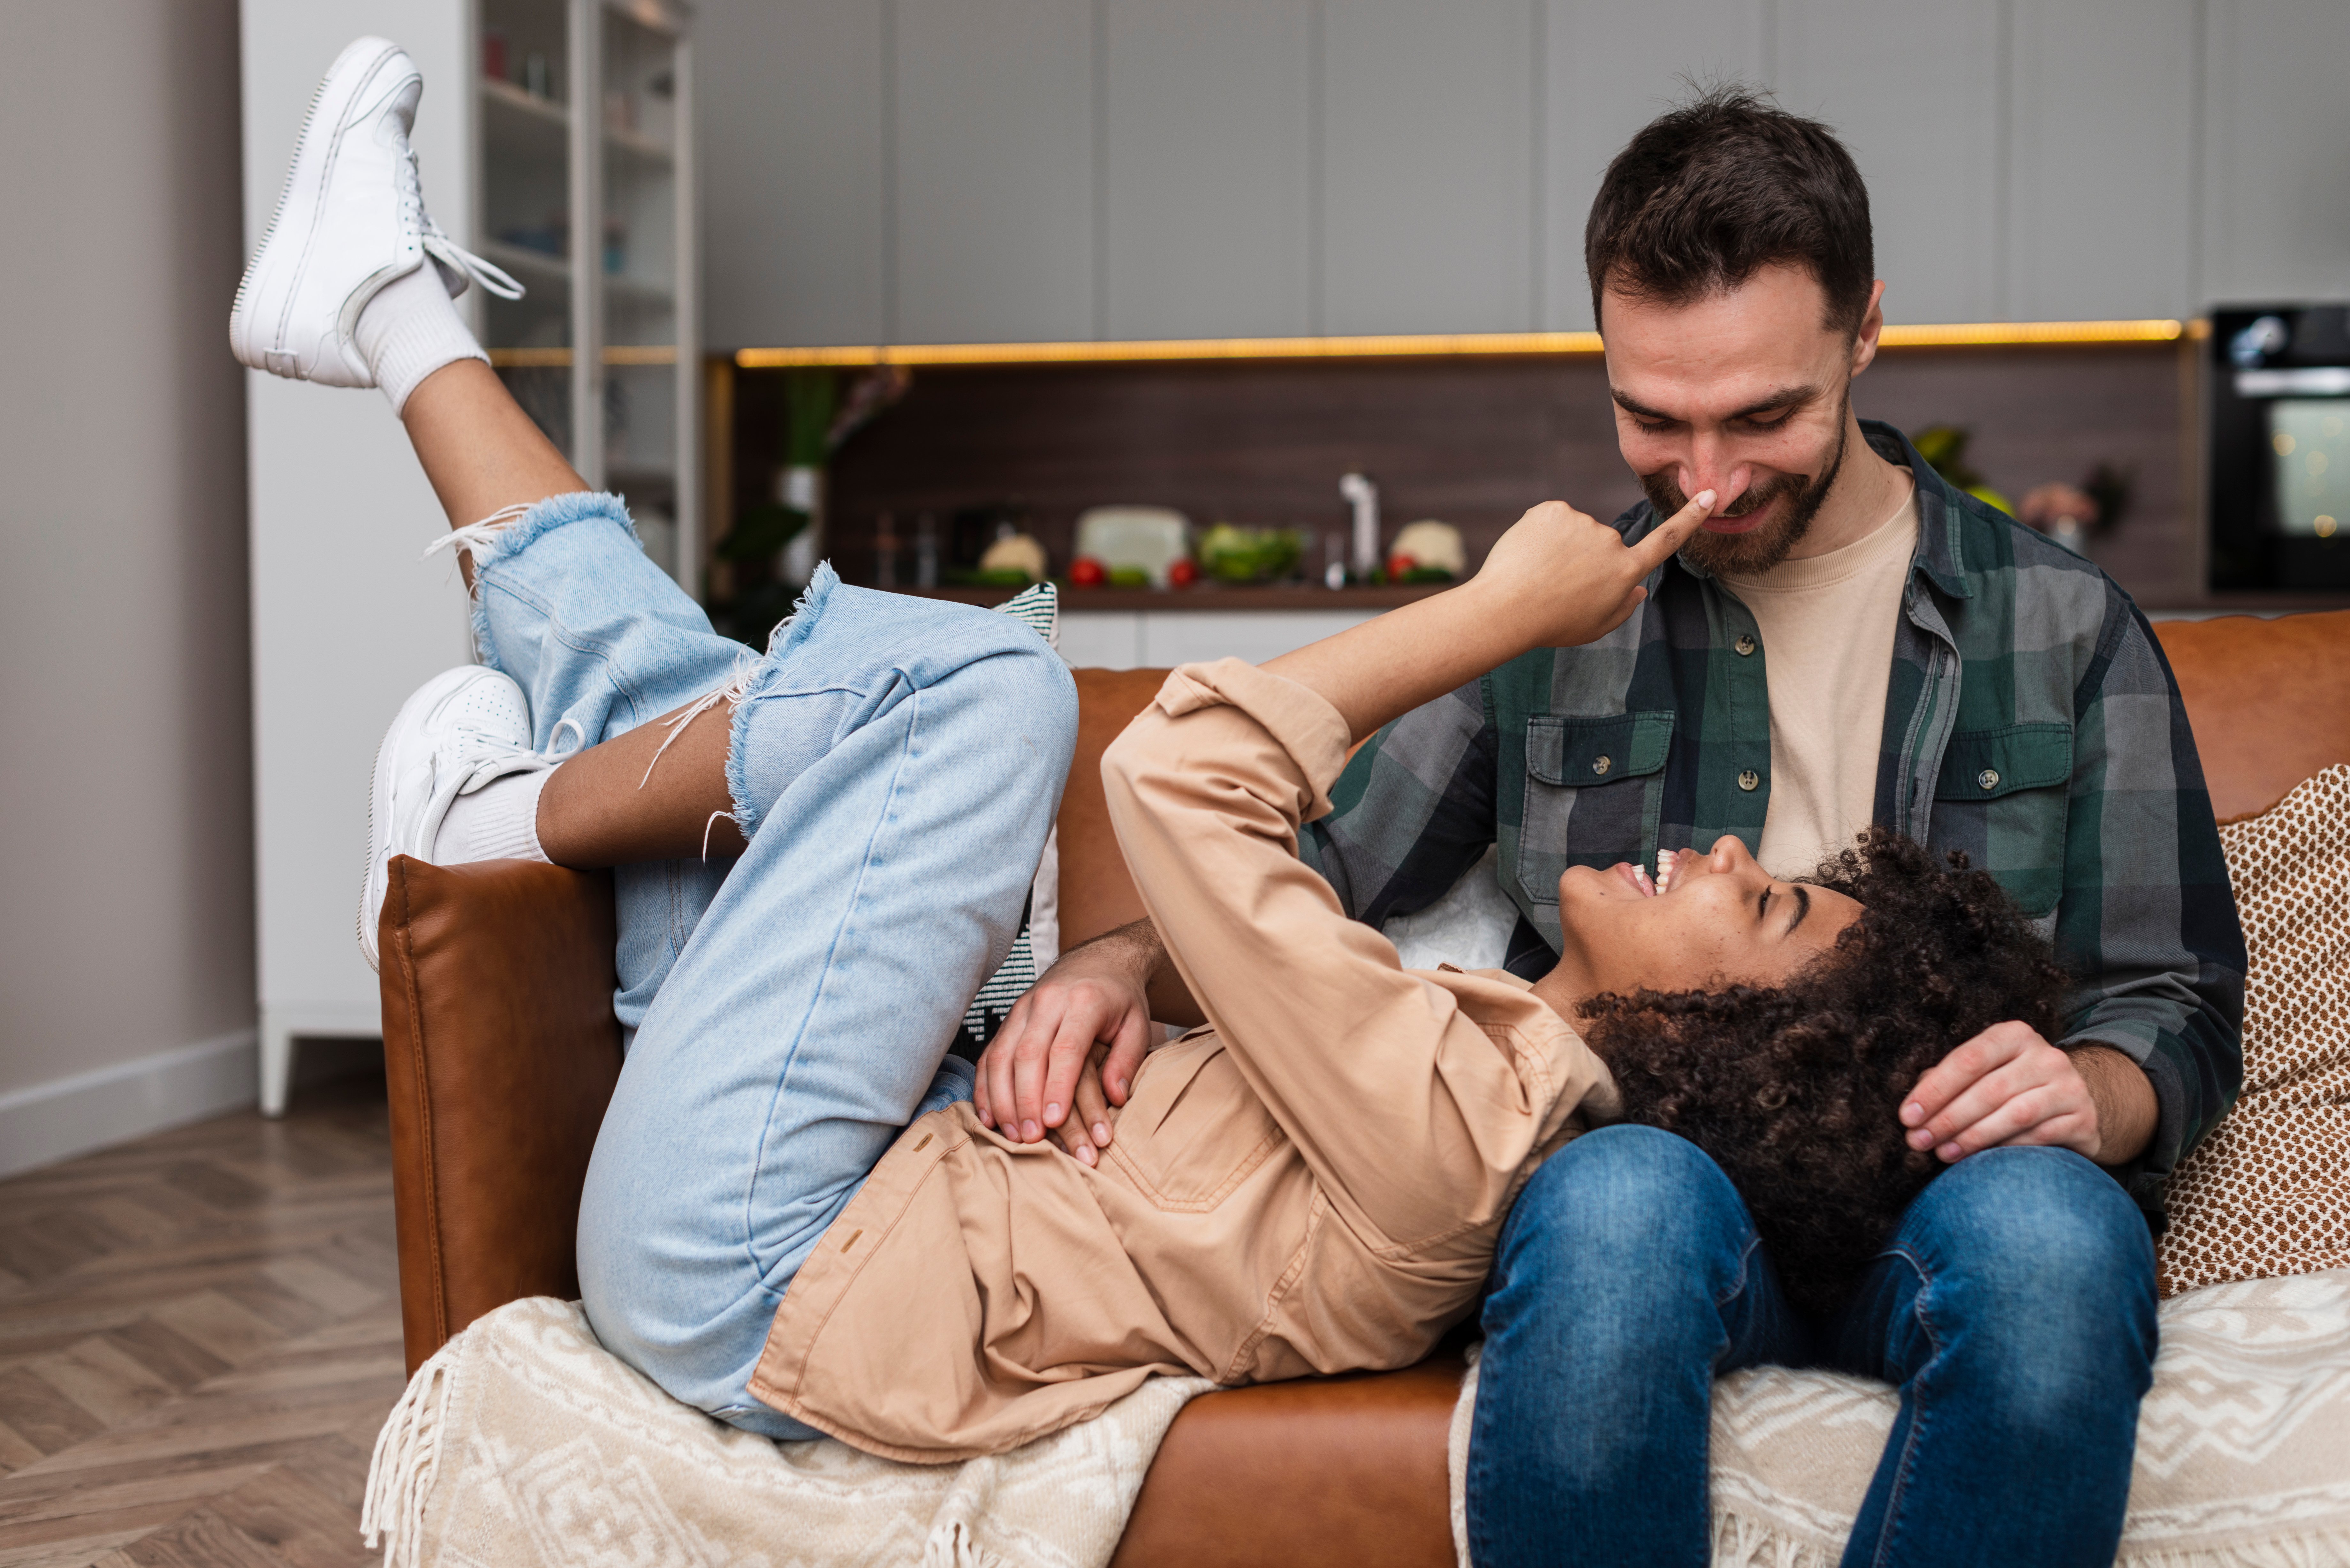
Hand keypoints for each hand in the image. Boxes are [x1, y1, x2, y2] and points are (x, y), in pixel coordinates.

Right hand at [973, 934, 1157, 1162]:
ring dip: (1002, 1098)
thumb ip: (1127, 1060)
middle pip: (1028, 1054)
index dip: (1057, 1086)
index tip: (1053, 1121)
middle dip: (1026, 1099)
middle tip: (1031, 1138)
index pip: (1066, 1048)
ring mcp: (1023, 1008)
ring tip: (1012, 1134)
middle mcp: (1048, 1002)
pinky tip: (990, 1115)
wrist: (1098, 959)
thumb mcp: (1137, 1024)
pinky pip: (990, 1053)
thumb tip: (1115, 1097)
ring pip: (1002, 1054)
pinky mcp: (1009, 1018)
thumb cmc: (1120, 998)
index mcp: (1084, 1001)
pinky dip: (986, 1086)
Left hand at [1469, 490, 1715, 650]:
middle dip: (1583, 559)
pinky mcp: (1553, 509)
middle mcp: (1611, 541)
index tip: (1709, 494)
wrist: (1506, 610)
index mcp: (1626, 571)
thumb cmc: (1552, 624)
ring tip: (1539, 573)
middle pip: (1602, 544)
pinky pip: (1551, 520)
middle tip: (1557, 585)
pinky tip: (1528, 555)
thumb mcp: (1596, 626)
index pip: (1667, 539)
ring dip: (1560, 547)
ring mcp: (1582, 522)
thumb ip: (1624, 606)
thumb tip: (1639, 588)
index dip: (1690, 517)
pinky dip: (1540, 534)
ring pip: (1574, 531)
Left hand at [1899, 1023, 2146, 1164]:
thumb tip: (1915, 1108)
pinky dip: (2007, 1149)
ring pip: (2015, 1114)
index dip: (1935, 1089)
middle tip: (1919, 1141)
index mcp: (2013, 1035)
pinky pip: (2039, 1136)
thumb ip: (1950, 1080)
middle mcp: (2046, 1056)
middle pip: (1989, 1089)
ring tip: (1943, 1154)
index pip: (1968, 1059)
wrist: (2072, 1101)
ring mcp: (2069, 1086)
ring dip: (1973, 1137)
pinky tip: (1983, 1161)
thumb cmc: (2011, 1085)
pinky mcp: (2083, 1118)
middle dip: (1948, 1119)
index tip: (1908, 1116)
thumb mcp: (1983, 1072)